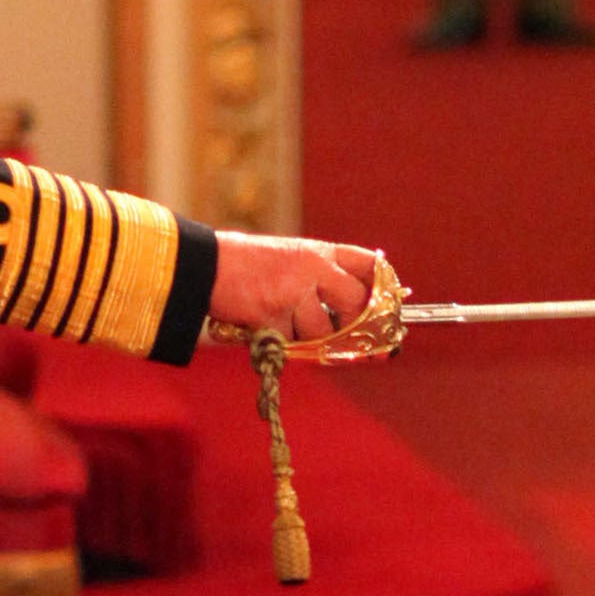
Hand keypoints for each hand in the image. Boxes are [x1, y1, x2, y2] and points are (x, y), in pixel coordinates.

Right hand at [208, 231, 380, 347]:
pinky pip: (291, 344)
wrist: (202, 266)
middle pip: (357, 302)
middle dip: (353, 324)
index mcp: (319, 251)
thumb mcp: (289, 257)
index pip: (367, 263)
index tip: (392, 305)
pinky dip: (277, 343)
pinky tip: (261, 324)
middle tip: (342, 334)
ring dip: (305, 337)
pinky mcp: (275, 315)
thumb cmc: (245, 266)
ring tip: (278, 319)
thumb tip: (355, 311)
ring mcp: (295, 290)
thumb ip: (320, 276)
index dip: (384, 285)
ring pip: (323, 331)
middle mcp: (313, 267)